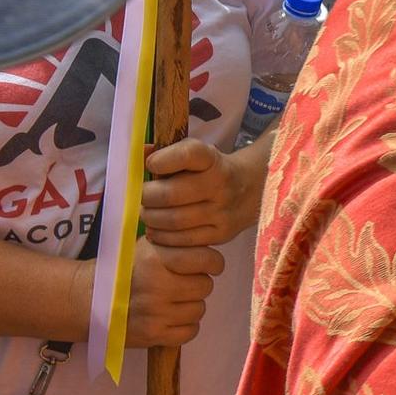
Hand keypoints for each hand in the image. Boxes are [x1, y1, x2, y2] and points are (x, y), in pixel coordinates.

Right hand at [122, 233, 224, 346]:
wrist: (89, 300)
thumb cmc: (123, 269)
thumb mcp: (147, 247)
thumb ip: (177, 245)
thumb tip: (210, 246)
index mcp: (155, 259)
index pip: (206, 259)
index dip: (213, 262)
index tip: (210, 265)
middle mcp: (157, 286)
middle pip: (205, 286)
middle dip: (197, 284)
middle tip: (183, 283)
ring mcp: (155, 313)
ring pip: (199, 309)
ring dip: (191, 305)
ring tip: (174, 300)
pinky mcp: (153, 335)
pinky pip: (190, 331)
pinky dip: (185, 325)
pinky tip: (171, 317)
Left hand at [142, 137, 265, 246]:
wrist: (254, 189)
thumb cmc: (214, 170)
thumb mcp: (198, 155)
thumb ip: (168, 153)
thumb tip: (140, 154)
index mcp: (214, 160)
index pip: (188, 154)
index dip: (163, 159)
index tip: (152, 163)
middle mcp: (222, 185)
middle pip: (171, 194)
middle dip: (147, 196)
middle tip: (143, 196)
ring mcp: (223, 212)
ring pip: (173, 221)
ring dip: (151, 218)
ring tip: (148, 212)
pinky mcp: (222, 235)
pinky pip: (182, 241)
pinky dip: (162, 236)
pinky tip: (158, 229)